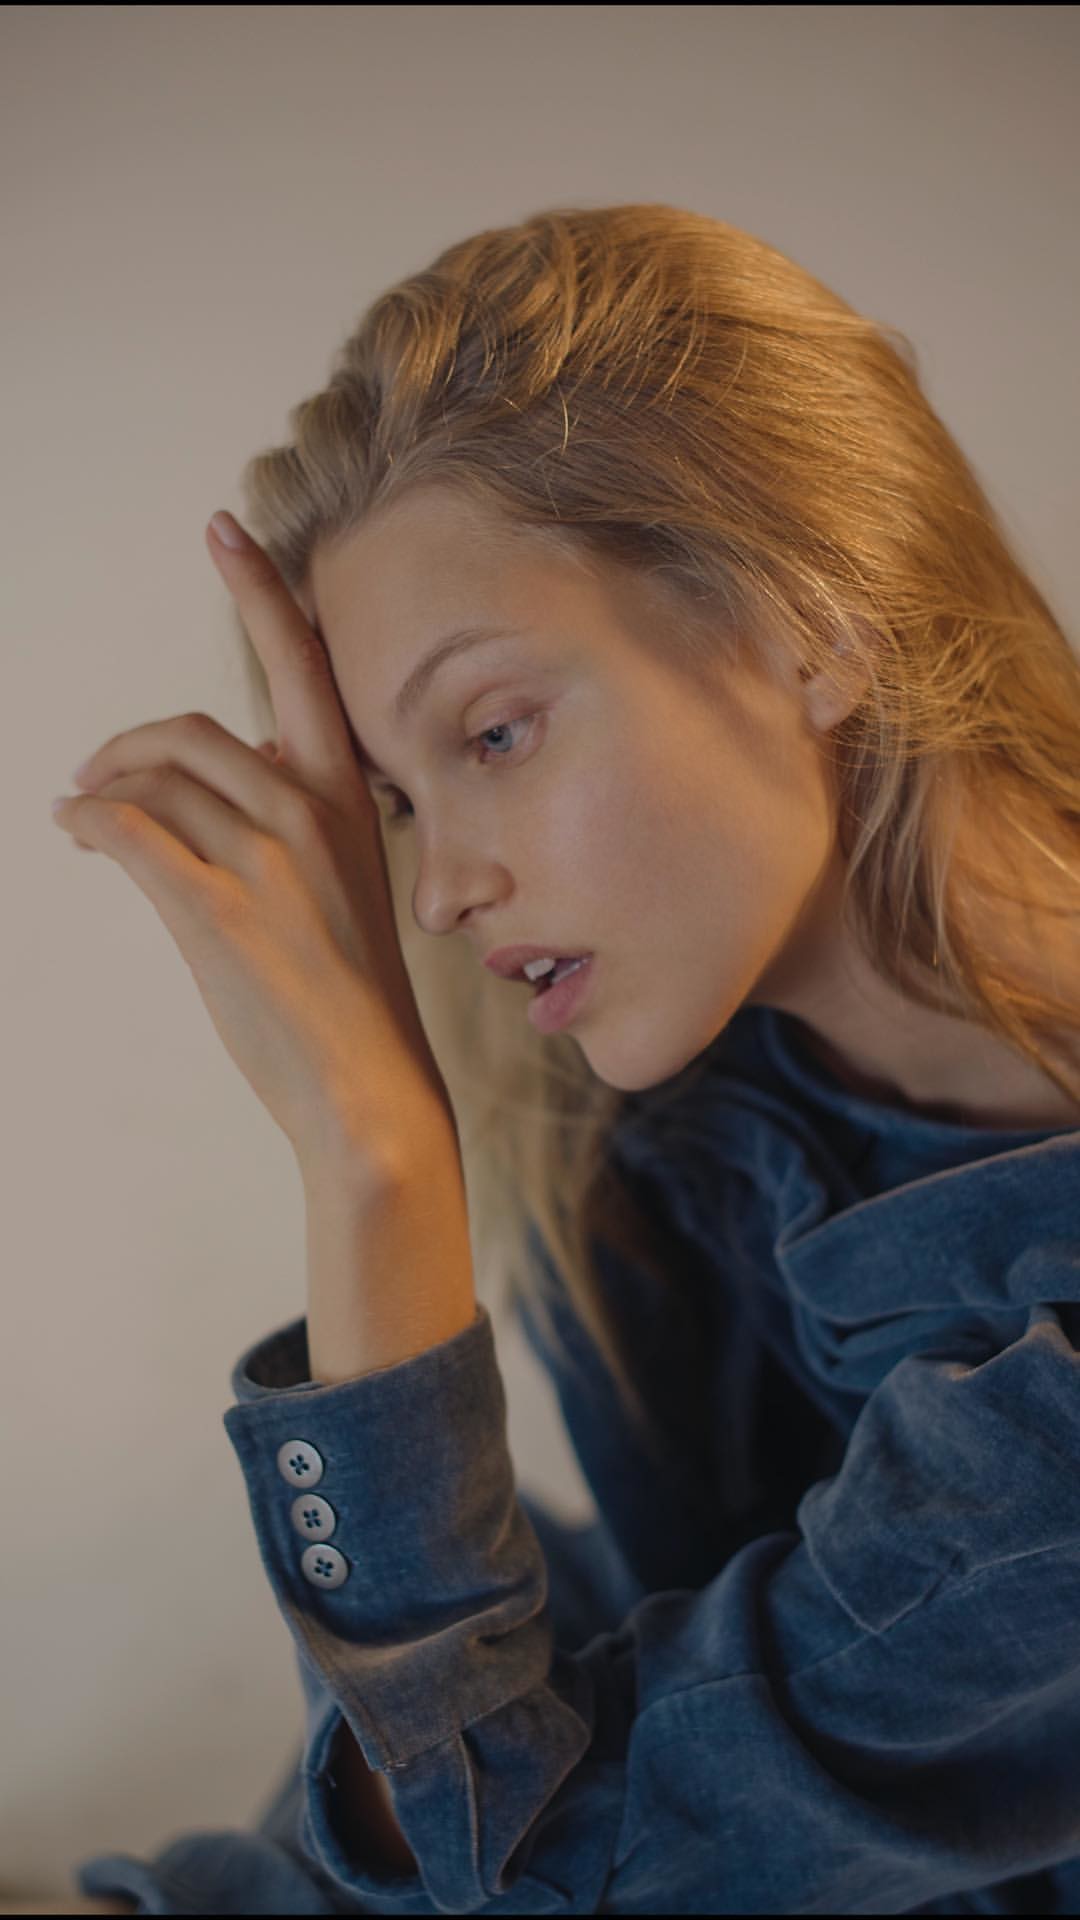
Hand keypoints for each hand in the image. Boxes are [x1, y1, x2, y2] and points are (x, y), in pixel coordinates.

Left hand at [50, 513, 450, 1176]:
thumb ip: (303, 818)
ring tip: (77, 817)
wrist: (368, 1089)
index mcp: (348, 802)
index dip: (261, 590)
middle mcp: (309, 814)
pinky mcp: (214, 910)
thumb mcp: (349, 886)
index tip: (223, 528)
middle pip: (191, 732)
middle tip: (92, 774)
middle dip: (127, 746)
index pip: (304, 669)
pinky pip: (127, 830)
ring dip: (99, 787)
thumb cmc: (356, 998)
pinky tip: (77, 832)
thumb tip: (242, 766)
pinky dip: (89, 821)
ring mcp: (262, 861)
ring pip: (152, 779)